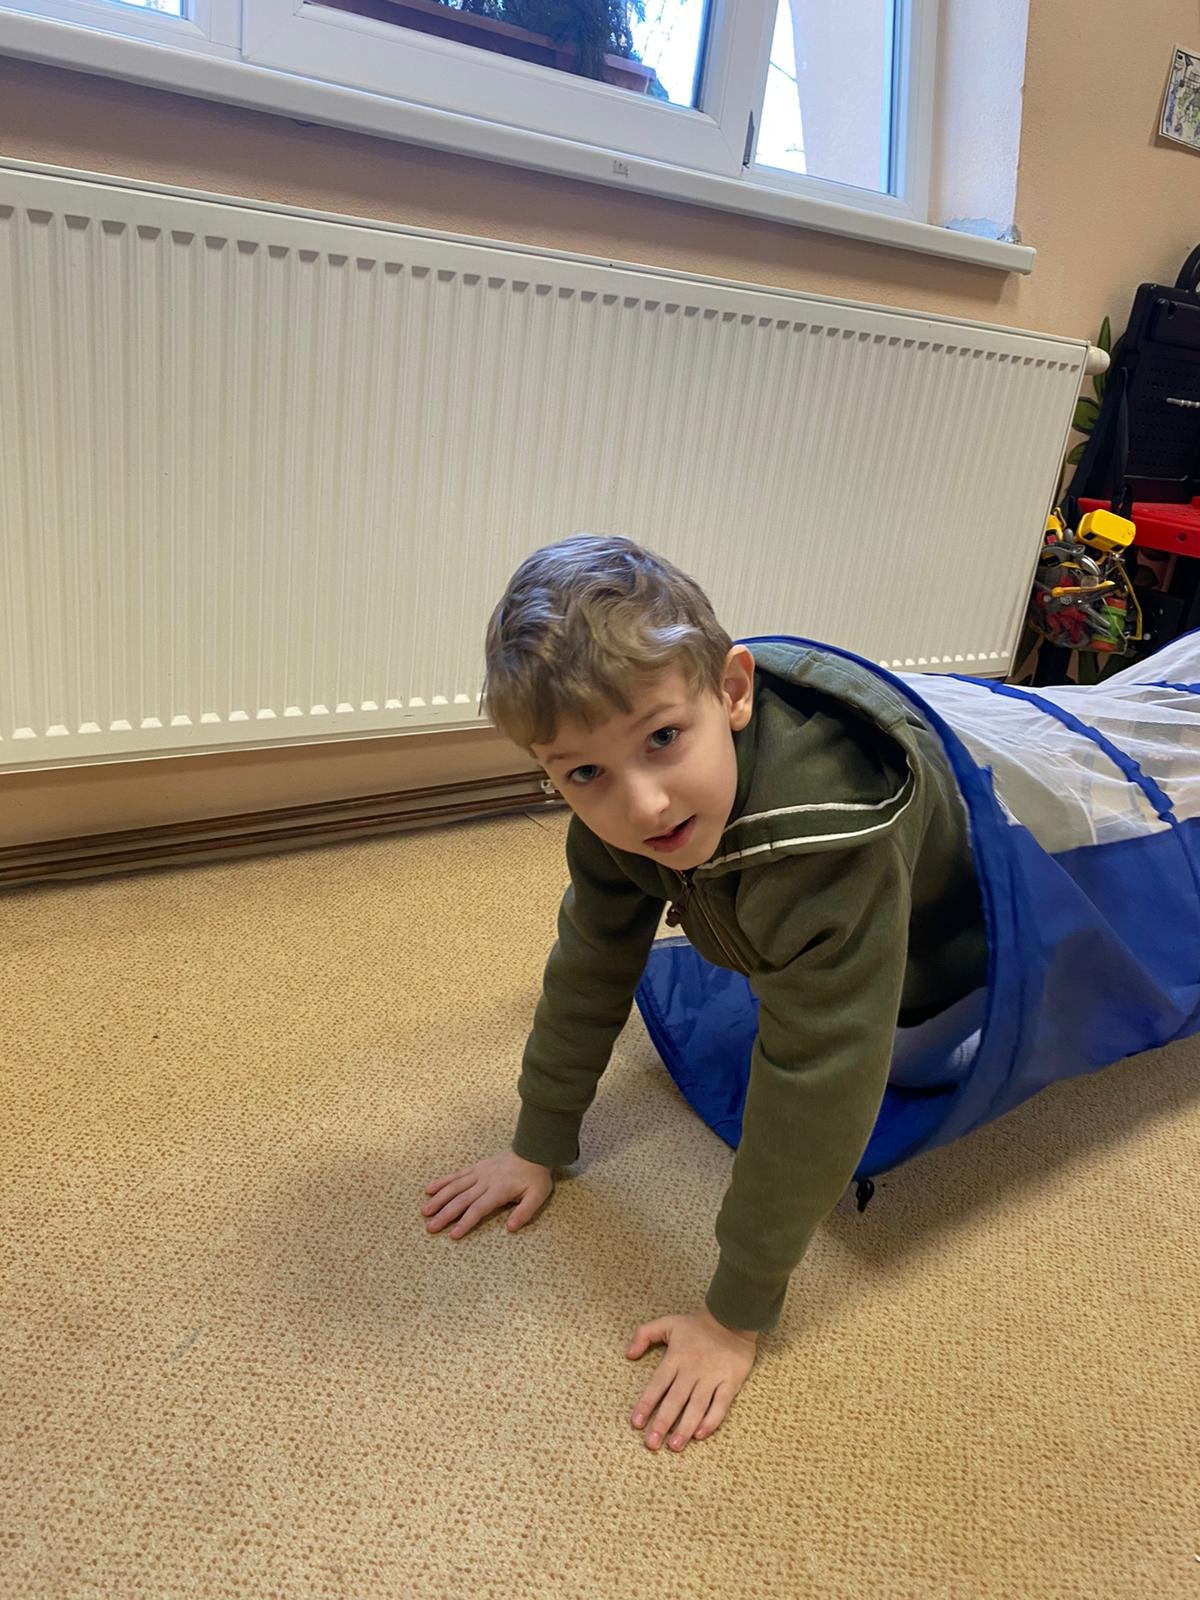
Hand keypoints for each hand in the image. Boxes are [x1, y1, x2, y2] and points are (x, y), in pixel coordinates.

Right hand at [421, 1150, 553, 1238]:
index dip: (465, 1222)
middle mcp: (485, 1180)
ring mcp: (479, 1172)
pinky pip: (456, 1175)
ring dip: (439, 1199)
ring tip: (425, 1212)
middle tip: (430, 1227)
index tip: (453, 1235)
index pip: (478, 1208)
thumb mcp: (537, 1196)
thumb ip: (524, 1212)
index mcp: (499, 1189)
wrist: (533, 1149)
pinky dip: (442, 1182)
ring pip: (455, 1187)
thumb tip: (510, 1228)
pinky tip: (429, 1189)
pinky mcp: (476, 1167)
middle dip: (445, 1214)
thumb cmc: (535, 1177)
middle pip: (462, 1199)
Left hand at [626, 1307, 757, 1452]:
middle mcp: (692, 1370)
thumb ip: (644, 1334)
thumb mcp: (668, 1323)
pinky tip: (700, 1434)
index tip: (636, 1423)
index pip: (657, 1384)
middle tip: (651, 1444)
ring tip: (674, 1445)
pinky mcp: (730, 1382)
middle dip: (662, 1422)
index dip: (646, 1403)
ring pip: (696, 1406)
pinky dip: (711, 1420)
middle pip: (675, 1400)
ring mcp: (712, 1377)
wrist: (733, 1317)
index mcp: (676, 1357)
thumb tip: (629, 1354)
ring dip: (685, 1427)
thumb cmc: (697, 1325)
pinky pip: (721, 1405)